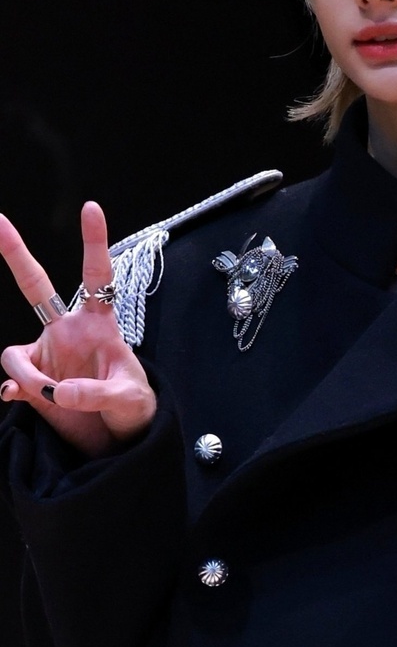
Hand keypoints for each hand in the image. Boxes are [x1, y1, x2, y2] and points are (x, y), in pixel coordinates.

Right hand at [0, 202, 155, 455]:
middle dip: (15, 252)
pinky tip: (19, 399)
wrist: (118, 440)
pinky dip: (14, 390)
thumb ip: (95, 393)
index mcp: (98, 324)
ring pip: (14, 354)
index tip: (91, 207)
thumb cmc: (134, 408)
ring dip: (28, 377)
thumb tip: (57, 392)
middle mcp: (67, 331)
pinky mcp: (33, 382)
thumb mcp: (127, 400)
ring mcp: (47, 354)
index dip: (94, 241)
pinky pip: (11, 380)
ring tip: (55, 399)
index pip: (97, 275)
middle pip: (34, 285)